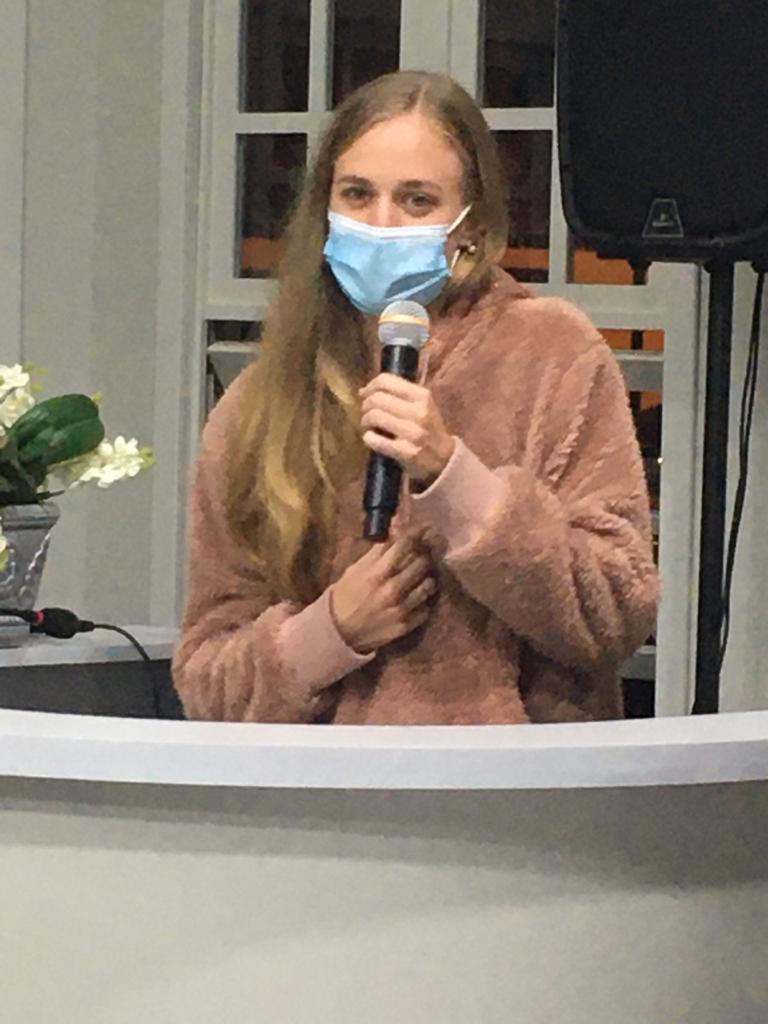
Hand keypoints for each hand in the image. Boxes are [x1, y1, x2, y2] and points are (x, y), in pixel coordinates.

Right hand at [329, 532, 436, 654]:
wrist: (338, 632)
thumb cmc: (345, 596)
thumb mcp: (356, 569)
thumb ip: (378, 552)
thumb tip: (396, 531)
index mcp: (378, 572)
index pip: (406, 545)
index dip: (419, 533)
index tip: (427, 527)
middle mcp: (393, 589)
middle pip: (422, 562)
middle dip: (424, 555)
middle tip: (424, 553)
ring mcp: (402, 609)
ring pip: (429, 585)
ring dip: (426, 578)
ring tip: (420, 577)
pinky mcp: (406, 625)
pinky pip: (425, 608)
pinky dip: (422, 602)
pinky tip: (414, 599)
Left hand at [359, 374, 454, 485]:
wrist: (444, 458)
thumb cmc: (428, 428)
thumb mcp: (422, 404)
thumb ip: (398, 394)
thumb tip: (364, 390)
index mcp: (422, 396)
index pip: (386, 381)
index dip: (370, 386)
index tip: (365, 394)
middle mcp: (419, 412)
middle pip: (377, 398)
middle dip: (366, 404)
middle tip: (366, 412)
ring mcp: (413, 433)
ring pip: (375, 416)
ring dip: (365, 420)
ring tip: (368, 425)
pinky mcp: (406, 452)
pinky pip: (377, 440)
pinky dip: (368, 437)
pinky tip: (370, 438)